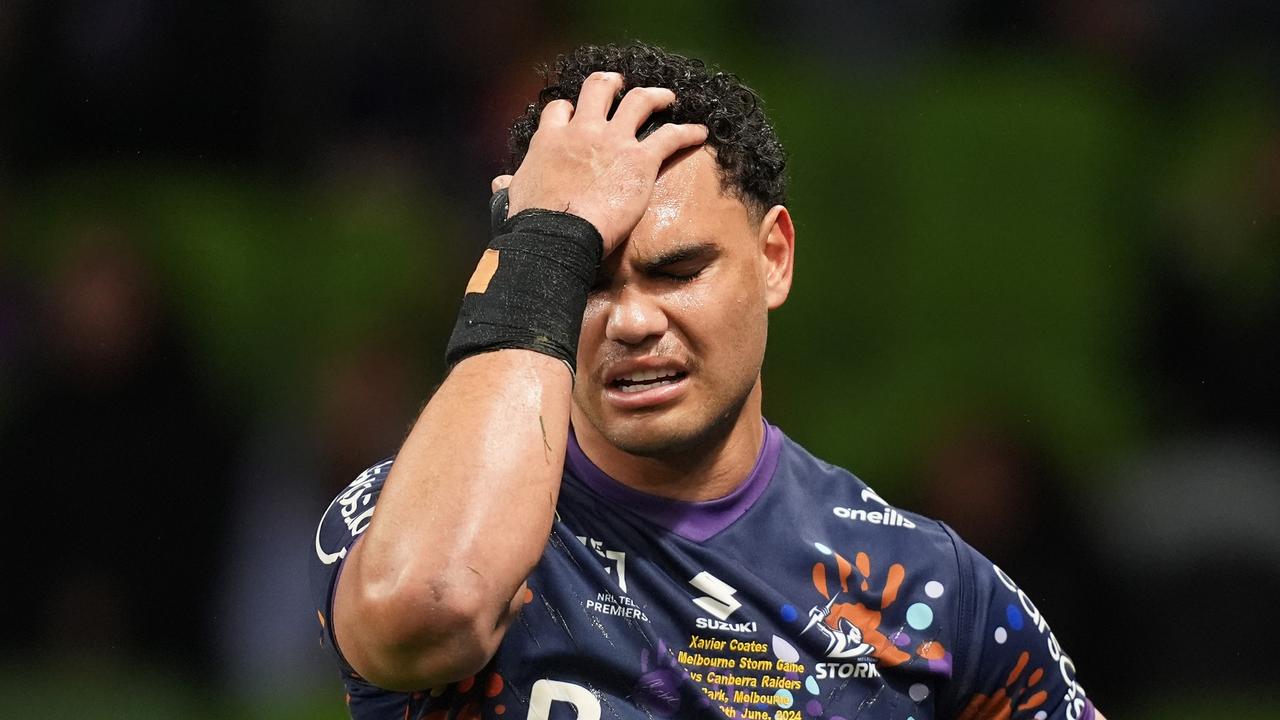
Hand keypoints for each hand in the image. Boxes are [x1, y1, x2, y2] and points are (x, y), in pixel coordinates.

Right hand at [502, 71, 707, 254]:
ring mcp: (613, 141)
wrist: (556, 235)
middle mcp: (583, 131)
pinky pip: (670, 136)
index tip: (575, 114)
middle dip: (612, 84)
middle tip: (621, 85)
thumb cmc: (533, 224)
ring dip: (656, 96)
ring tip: (667, 98)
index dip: (570, 110)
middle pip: (598, 90)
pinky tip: (699, 132)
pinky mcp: (640, 159)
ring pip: (639, 101)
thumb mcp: (513, 199)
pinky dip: (687, 132)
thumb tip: (500, 185)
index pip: (561, 110)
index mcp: (551, 140)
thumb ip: (509, 188)